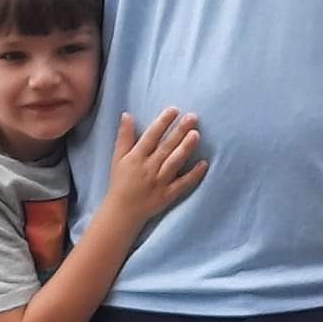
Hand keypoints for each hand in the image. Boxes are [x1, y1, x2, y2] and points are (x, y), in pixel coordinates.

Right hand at [104, 109, 207, 226]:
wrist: (122, 211)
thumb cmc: (120, 182)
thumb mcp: (118, 158)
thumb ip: (124, 136)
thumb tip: (127, 114)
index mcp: (136, 157)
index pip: (151, 136)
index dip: (162, 122)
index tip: (174, 109)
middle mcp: (148, 168)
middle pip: (166, 147)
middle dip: (179, 131)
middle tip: (193, 117)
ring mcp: (159, 182)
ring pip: (174, 163)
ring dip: (185, 148)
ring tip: (196, 134)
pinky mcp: (168, 195)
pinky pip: (182, 184)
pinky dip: (193, 175)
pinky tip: (204, 164)